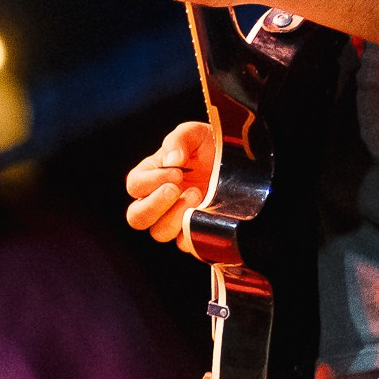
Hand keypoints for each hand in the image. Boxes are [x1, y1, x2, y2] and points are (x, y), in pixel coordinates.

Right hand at [124, 120, 213, 244]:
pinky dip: (192, 233)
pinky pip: (184, 244)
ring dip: (176, 217)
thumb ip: (180, 139)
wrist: (242, 162)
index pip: (135, 186)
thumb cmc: (211, 146)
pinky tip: (206, 215)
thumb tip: (172, 160)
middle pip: (137, 217)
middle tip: (176, 189)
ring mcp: (176, 219)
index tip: (177, 171)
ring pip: (159, 233)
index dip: (152, 181)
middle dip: (155, 205)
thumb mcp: (195, 134)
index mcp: (152, 176)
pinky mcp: (194, 232)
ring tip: (198, 195)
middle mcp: (159, 201)